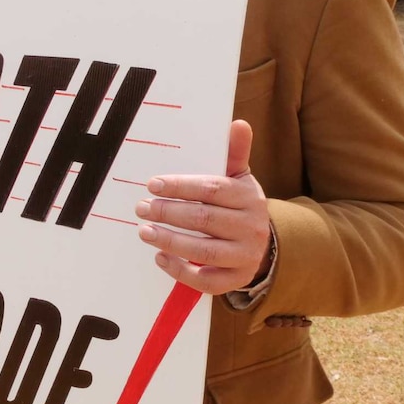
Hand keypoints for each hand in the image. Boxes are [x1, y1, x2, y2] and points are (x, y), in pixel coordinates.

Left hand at [135, 120, 271, 294]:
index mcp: (249, 198)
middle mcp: (251, 227)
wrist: (262, 244)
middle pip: (204, 220)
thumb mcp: (240, 179)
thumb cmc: (239, 206)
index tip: (153, 185)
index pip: (212, 190)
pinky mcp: (236, 279)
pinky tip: (160, 258)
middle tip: (142, 208)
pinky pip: (206, 280)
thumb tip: (237, 124)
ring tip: (144, 231)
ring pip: (203, 251)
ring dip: (170, 241)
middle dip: (168, 213)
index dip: (181, 187)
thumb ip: (234, 154)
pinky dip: (180, 271)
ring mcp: (245, 256)